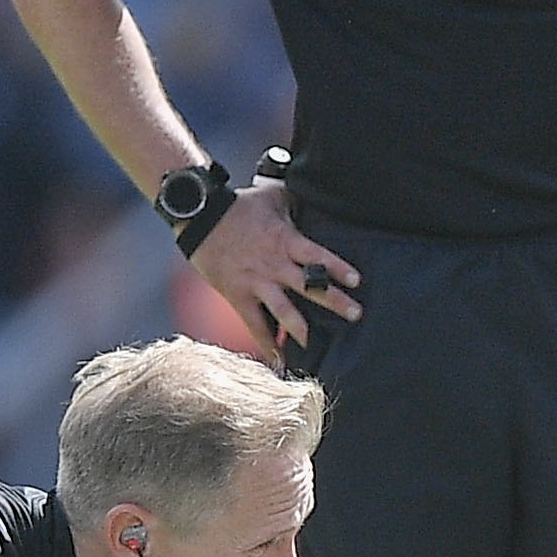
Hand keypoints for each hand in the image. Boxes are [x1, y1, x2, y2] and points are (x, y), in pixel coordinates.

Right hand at [185, 180, 359, 348]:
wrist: (200, 217)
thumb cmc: (238, 205)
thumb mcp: (272, 196)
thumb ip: (295, 203)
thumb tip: (317, 196)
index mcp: (285, 240)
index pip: (316, 256)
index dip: (336, 268)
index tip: (355, 281)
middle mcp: (274, 265)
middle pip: (308, 285)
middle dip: (333, 301)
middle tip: (356, 314)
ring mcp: (255, 282)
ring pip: (283, 310)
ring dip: (300, 329)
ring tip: (313, 345)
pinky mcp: (237, 295)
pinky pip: (254, 324)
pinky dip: (266, 343)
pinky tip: (278, 360)